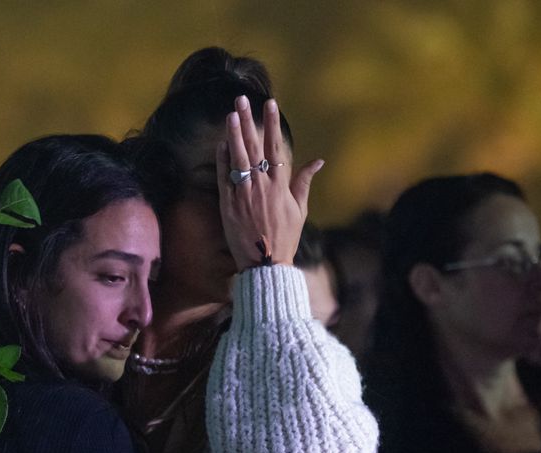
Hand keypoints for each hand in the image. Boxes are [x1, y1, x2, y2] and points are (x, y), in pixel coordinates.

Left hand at [216, 95, 323, 270]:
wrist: (266, 264)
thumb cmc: (285, 238)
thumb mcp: (299, 210)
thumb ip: (304, 182)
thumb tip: (319, 161)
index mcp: (280, 185)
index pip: (275, 147)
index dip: (272, 123)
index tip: (270, 104)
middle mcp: (262, 186)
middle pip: (254, 147)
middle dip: (248, 121)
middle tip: (243, 99)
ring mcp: (243, 195)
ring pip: (238, 158)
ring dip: (233, 134)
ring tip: (230, 114)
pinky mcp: (228, 206)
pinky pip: (224, 178)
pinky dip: (223, 160)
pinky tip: (221, 144)